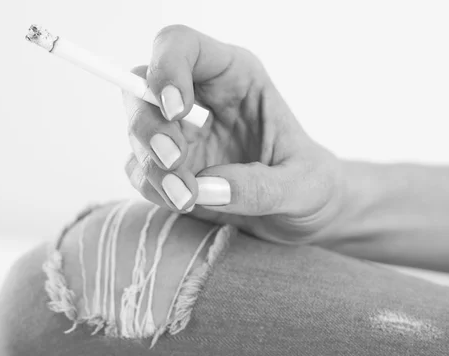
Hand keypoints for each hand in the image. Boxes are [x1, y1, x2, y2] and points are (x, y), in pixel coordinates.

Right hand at [124, 25, 343, 244]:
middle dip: (149, 125)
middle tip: (173, 161)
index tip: (177, 112)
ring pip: (137, 130)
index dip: (168, 69)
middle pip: (143, 86)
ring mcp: (182, 135)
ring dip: (150, 166)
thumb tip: (207, 187)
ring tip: (187, 198)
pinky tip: (186, 202)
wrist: (304, 216)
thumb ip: (260, 187)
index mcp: (236, 78)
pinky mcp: (172, 168)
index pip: (183, 46)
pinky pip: (140, 170)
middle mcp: (202, 99)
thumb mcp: (302, 186)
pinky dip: (154, 188)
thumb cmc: (311, 186)